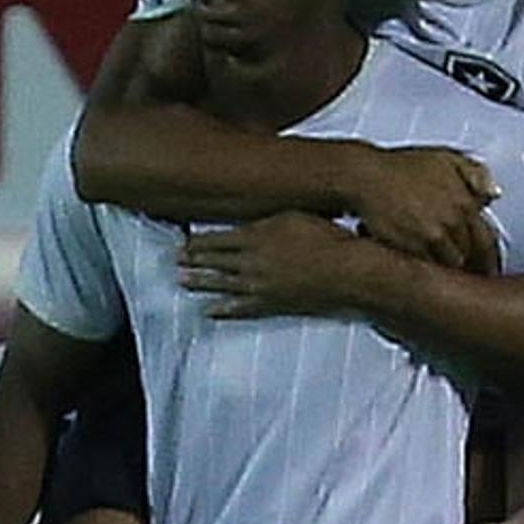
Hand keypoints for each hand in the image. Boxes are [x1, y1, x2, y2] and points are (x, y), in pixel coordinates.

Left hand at [178, 212, 370, 318]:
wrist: (347, 271)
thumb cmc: (328, 238)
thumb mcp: (294, 214)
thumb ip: (266, 216)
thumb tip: (248, 212)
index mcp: (256, 236)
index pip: (216, 240)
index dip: (197, 243)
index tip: (183, 243)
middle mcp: (252, 262)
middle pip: (214, 262)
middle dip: (192, 262)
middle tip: (175, 262)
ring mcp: (260, 285)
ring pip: (221, 284)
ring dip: (200, 283)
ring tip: (182, 282)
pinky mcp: (272, 304)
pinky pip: (240, 308)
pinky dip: (221, 309)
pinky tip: (208, 310)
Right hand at [349, 146, 499, 272]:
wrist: (366, 177)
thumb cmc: (400, 168)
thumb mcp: (445, 159)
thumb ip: (475, 174)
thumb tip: (493, 194)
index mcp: (465, 202)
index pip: (488, 240)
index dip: (490, 259)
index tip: (489, 268)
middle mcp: (452, 221)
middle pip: (470, 256)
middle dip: (469, 265)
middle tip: (466, 273)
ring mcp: (432, 237)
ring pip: (450, 265)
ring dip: (448, 268)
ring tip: (442, 274)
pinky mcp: (411, 250)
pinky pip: (428, 269)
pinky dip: (427, 271)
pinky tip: (422, 268)